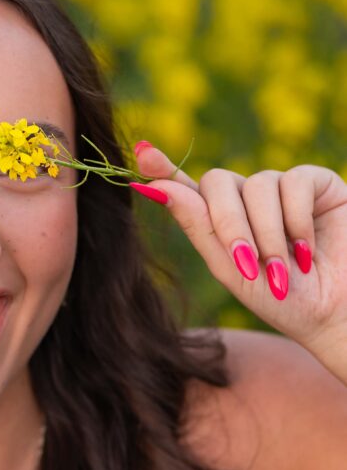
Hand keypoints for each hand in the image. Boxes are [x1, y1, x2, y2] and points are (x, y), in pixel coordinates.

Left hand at [131, 141, 346, 367]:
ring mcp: (281, 188)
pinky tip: (307, 248)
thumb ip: (197, 226)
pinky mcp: (316, 182)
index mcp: (219, 220)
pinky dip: (296, 219)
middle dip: (228, 223)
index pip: (187, 187)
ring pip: (256, 184)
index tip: (141, 154)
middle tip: (248, 262)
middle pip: (217, 182)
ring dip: (266, 232)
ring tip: (283, 268)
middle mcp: (247, 199)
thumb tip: (158, 186)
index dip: (164, 168)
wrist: (335, 315)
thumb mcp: (231, 268)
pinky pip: (293, 181)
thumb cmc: (282, 300)